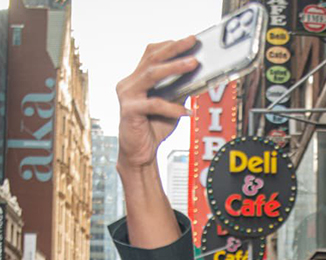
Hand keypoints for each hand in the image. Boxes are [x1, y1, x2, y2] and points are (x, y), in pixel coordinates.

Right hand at [115, 38, 196, 170]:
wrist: (140, 152)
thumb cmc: (153, 127)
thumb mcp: (171, 105)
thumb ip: (180, 90)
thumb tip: (198, 75)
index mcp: (137, 79)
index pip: (151, 54)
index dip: (169, 45)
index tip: (189, 40)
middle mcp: (129, 83)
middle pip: (152, 58)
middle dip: (174, 48)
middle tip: (192, 42)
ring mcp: (127, 95)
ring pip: (151, 75)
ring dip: (174, 68)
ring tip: (193, 64)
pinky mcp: (129, 110)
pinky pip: (154, 104)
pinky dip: (172, 107)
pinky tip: (186, 112)